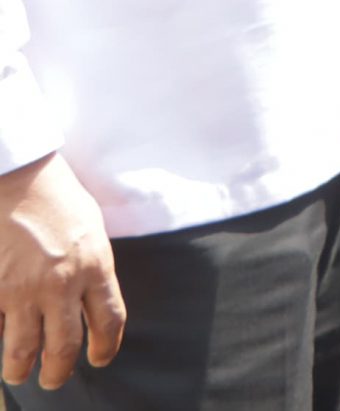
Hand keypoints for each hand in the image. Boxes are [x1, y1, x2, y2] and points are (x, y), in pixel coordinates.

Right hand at [0, 155, 124, 390]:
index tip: (100, 359)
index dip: (107, 347)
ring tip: (20, 373)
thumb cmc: (56, 198)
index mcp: (95, 267)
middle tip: (54, 380)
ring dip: (21, 368)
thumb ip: (93, 268)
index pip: (110, 321)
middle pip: (64, 346)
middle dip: (59, 371)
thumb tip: (92, 301)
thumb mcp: (92, 231)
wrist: (16, 179)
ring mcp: (20, 290)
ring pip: (22, 349)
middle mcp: (60, 284)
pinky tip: (1, 340)